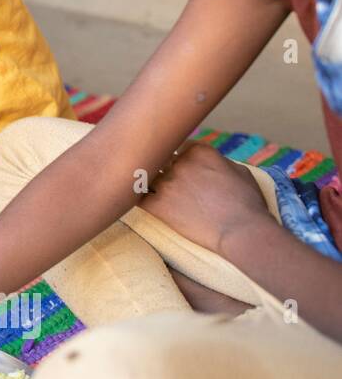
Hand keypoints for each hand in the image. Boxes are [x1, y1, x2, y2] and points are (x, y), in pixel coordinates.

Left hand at [140, 142, 274, 253]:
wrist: (242, 231)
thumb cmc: (248, 204)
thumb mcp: (241, 172)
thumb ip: (220, 162)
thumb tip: (212, 162)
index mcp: (199, 151)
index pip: (177, 147)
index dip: (176, 158)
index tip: (176, 167)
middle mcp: (180, 163)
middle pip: (159, 159)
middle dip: (160, 167)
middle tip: (156, 175)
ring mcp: (167, 183)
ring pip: (146, 176)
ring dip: (146, 181)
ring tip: (142, 187)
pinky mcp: (158, 205)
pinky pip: (136, 196)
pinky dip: (133, 197)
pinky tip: (130, 199)